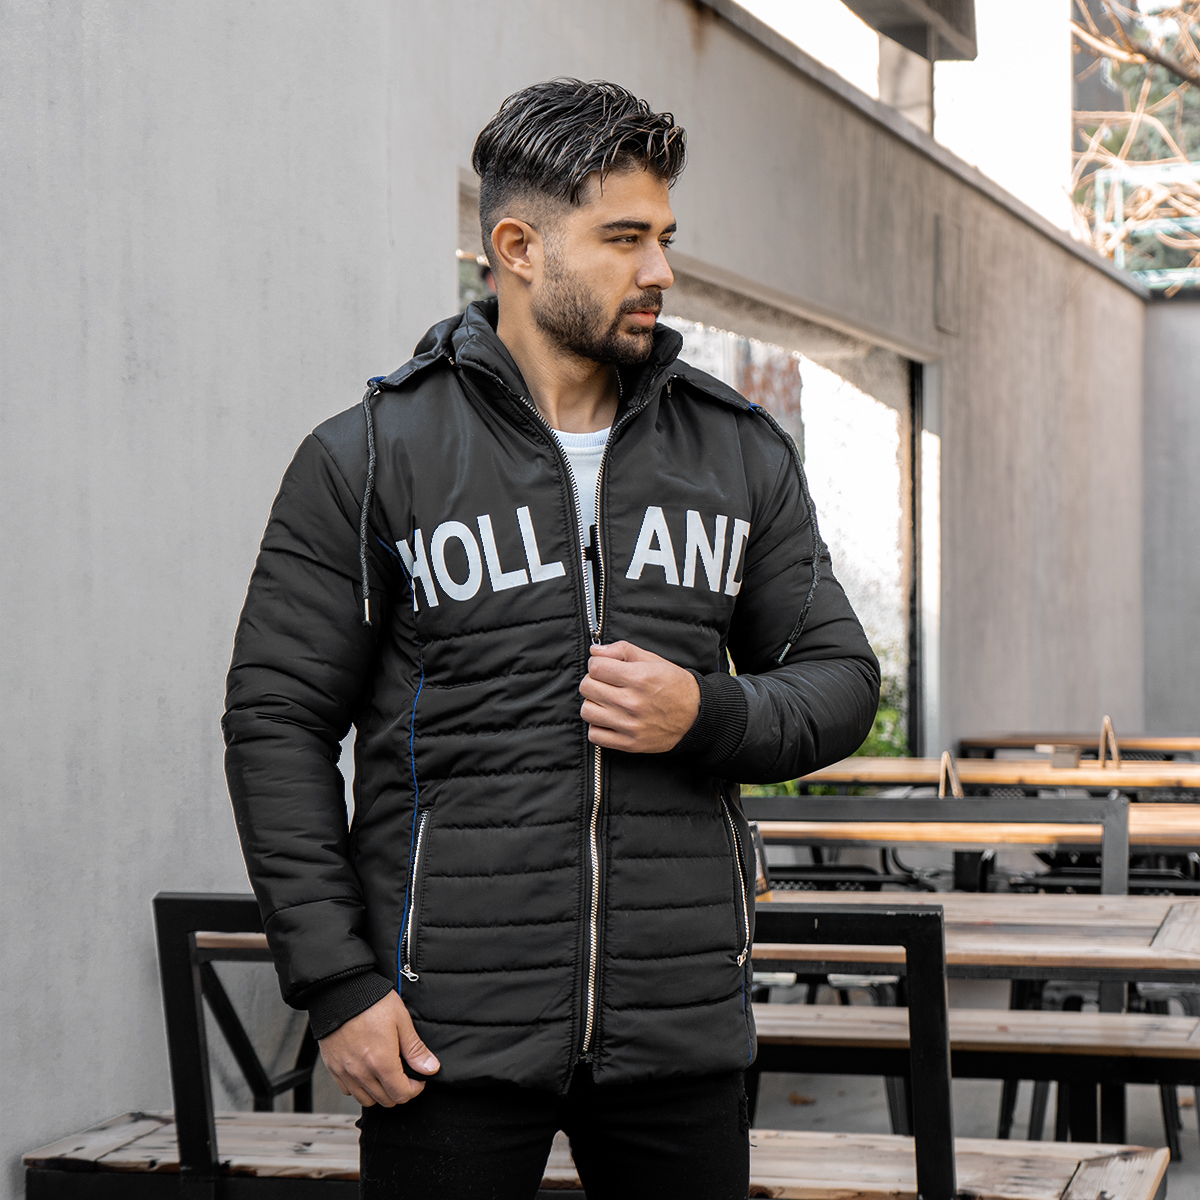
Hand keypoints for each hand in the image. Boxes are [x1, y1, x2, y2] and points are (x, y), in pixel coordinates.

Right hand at [318, 991, 438, 1106]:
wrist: (340, 991)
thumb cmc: (371, 1001)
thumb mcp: (401, 1020)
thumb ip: (415, 1049)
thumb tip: (430, 1068)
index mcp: (381, 1061)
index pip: (401, 1094)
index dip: (415, 1089)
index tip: (418, 1078)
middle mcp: (361, 1072)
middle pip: (385, 1100)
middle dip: (398, 1091)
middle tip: (403, 1074)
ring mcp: (345, 1072)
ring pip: (366, 1100)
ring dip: (379, 1092)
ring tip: (384, 1072)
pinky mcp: (333, 1068)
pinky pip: (347, 1090)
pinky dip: (359, 1086)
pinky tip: (365, 1070)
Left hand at [579, 641, 699, 752]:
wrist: (696, 715)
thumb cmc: (674, 685)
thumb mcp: (653, 660)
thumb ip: (622, 650)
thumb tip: (594, 651)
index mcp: (639, 678)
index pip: (595, 667)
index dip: (596, 663)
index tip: (604, 667)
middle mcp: (632, 702)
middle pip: (587, 687)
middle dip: (593, 681)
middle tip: (606, 683)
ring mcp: (629, 725)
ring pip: (587, 711)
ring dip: (594, 703)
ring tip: (607, 701)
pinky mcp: (629, 743)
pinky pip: (594, 734)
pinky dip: (598, 726)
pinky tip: (609, 719)